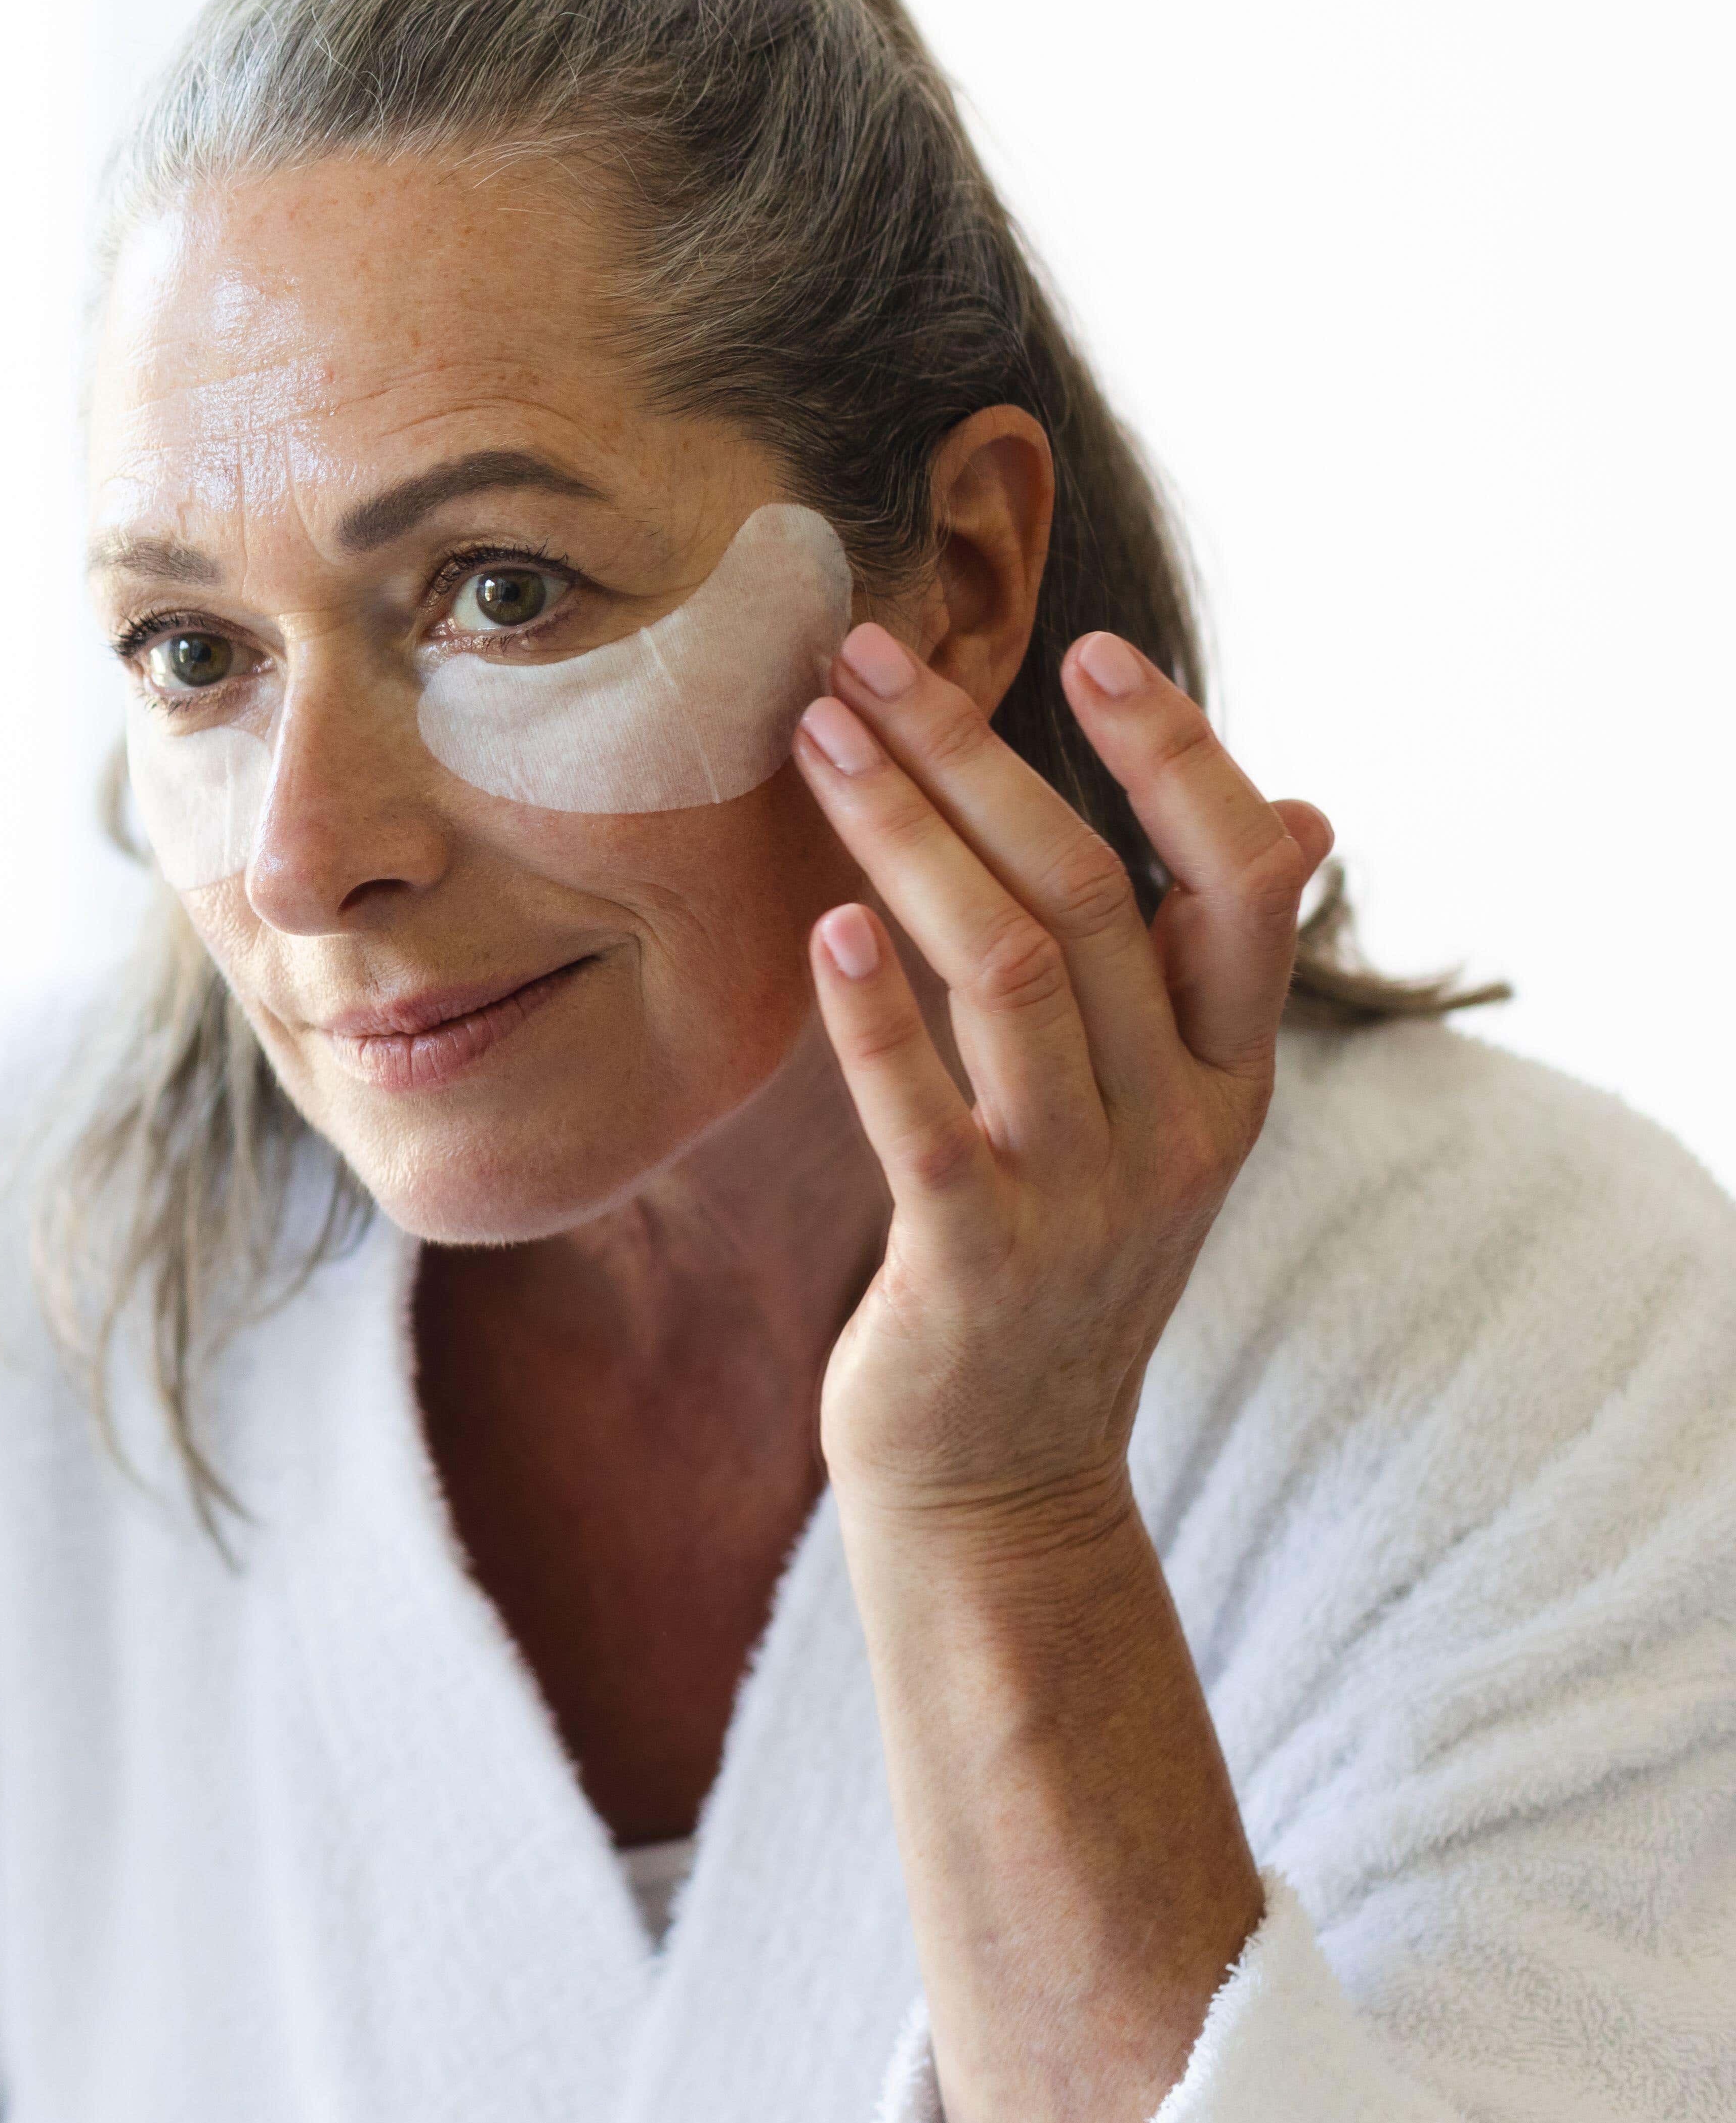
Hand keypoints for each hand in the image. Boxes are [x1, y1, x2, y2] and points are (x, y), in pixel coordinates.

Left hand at [788, 622, 1334, 1523]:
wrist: (1003, 1475)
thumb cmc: (1058, 1260)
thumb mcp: (1165, 1117)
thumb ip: (1205, 972)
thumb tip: (1306, 808)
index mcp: (1230, 1073)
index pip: (1245, 878)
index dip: (1177, 753)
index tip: (1088, 647)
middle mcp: (1175, 1124)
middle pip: (1096, 891)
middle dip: (974, 756)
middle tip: (864, 658)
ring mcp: (1078, 1195)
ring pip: (1009, 969)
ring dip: (904, 838)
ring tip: (816, 742)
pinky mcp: (970, 1258)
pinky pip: (922, 1112)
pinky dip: (873, 1012)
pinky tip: (825, 923)